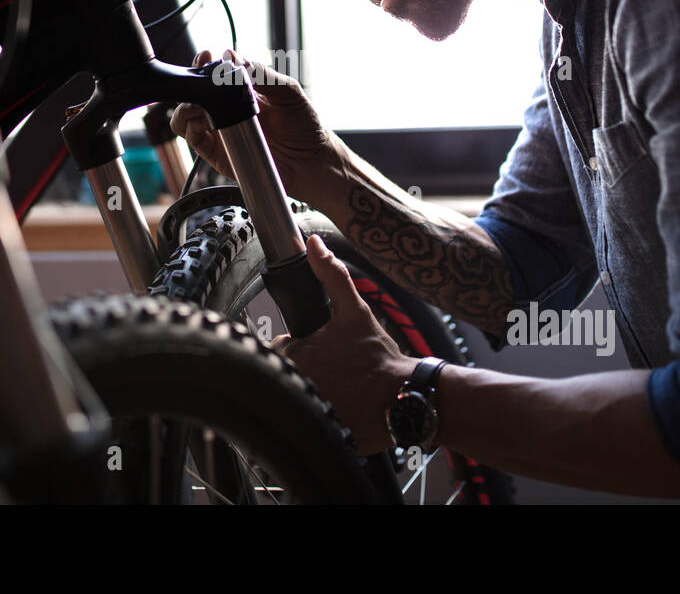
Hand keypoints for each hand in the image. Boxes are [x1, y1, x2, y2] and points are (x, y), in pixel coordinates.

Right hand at [170, 49, 340, 198]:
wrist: (313, 163)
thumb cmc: (305, 126)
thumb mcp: (287, 91)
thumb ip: (261, 74)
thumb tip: (230, 56)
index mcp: (242, 91)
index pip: (214, 73)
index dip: (204, 63)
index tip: (206, 57)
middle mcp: (227, 110)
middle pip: (194, 93)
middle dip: (190, 83)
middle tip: (198, 79)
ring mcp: (220, 132)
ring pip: (186, 116)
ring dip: (185, 107)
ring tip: (197, 105)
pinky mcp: (217, 154)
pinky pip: (194, 139)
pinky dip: (190, 128)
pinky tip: (202, 122)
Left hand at [271, 235, 418, 454]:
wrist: (404, 398)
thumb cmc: (378, 357)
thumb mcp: (355, 311)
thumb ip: (331, 275)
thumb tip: (315, 244)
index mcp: (294, 356)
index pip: (275, 349)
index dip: (295, 346)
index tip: (318, 349)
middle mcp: (293, 387)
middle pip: (281, 374)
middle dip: (302, 369)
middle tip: (332, 369)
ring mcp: (302, 415)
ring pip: (290, 397)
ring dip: (306, 392)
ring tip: (335, 388)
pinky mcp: (314, 436)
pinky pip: (304, 424)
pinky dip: (315, 418)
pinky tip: (337, 408)